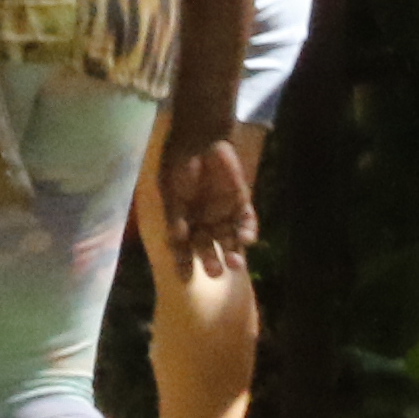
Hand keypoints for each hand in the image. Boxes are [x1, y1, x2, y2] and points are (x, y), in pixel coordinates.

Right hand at [162, 131, 255, 274]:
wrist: (201, 139)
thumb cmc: (179, 165)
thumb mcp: (171, 192)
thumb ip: (175, 217)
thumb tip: (176, 242)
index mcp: (182, 220)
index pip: (182, 247)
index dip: (183, 262)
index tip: (185, 278)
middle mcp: (203, 220)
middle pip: (208, 246)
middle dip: (211, 260)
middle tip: (215, 272)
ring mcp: (223, 212)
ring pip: (229, 239)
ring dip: (233, 253)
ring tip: (235, 264)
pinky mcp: (241, 203)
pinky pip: (246, 222)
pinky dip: (247, 232)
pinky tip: (246, 240)